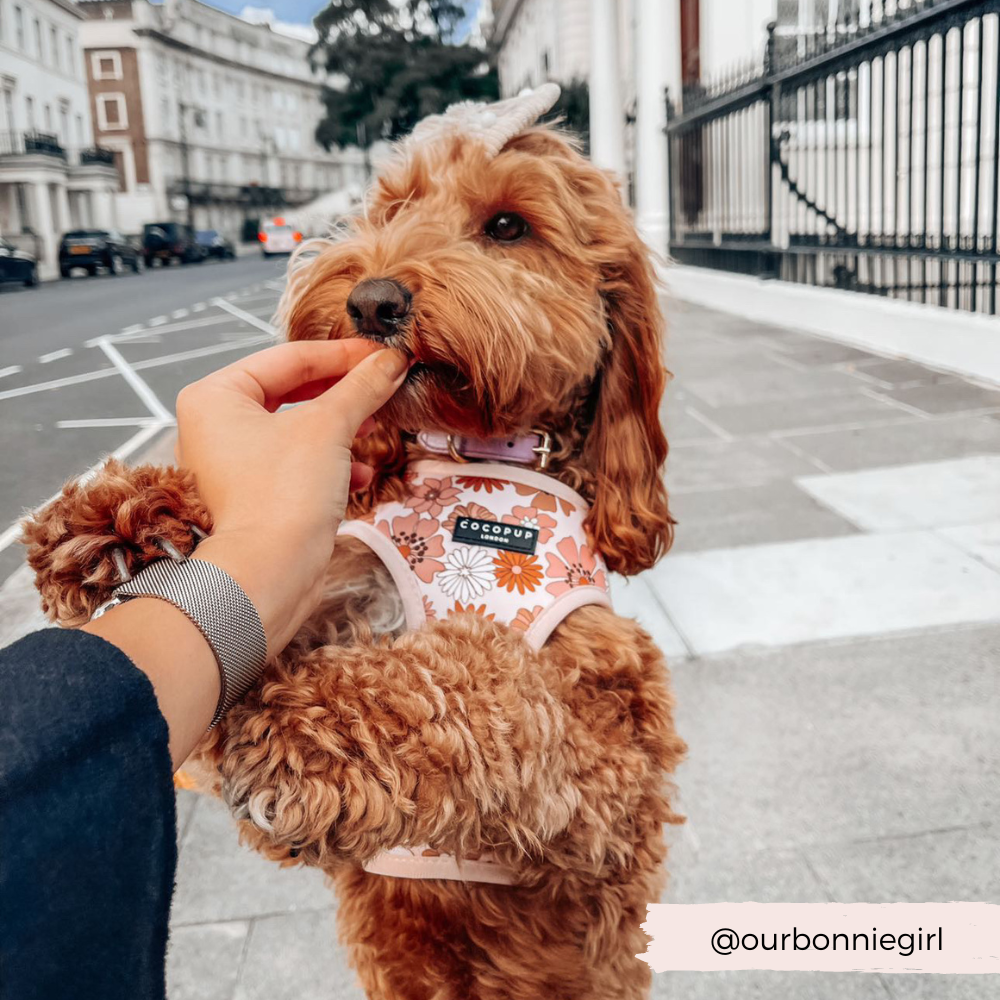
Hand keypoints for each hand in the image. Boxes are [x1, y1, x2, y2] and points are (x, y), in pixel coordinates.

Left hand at [174, 339, 407, 657]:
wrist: (268, 575)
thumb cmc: (281, 497)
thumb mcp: (330, 427)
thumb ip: (362, 387)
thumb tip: (392, 360)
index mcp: (216, 396)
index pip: (289, 358)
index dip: (343, 354)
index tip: (382, 354)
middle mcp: (215, 426)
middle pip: (292, 391)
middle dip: (342, 392)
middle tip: (382, 384)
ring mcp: (232, 464)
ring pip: (297, 429)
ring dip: (341, 429)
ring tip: (374, 428)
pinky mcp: (253, 496)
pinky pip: (296, 464)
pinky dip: (329, 463)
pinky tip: (359, 474)